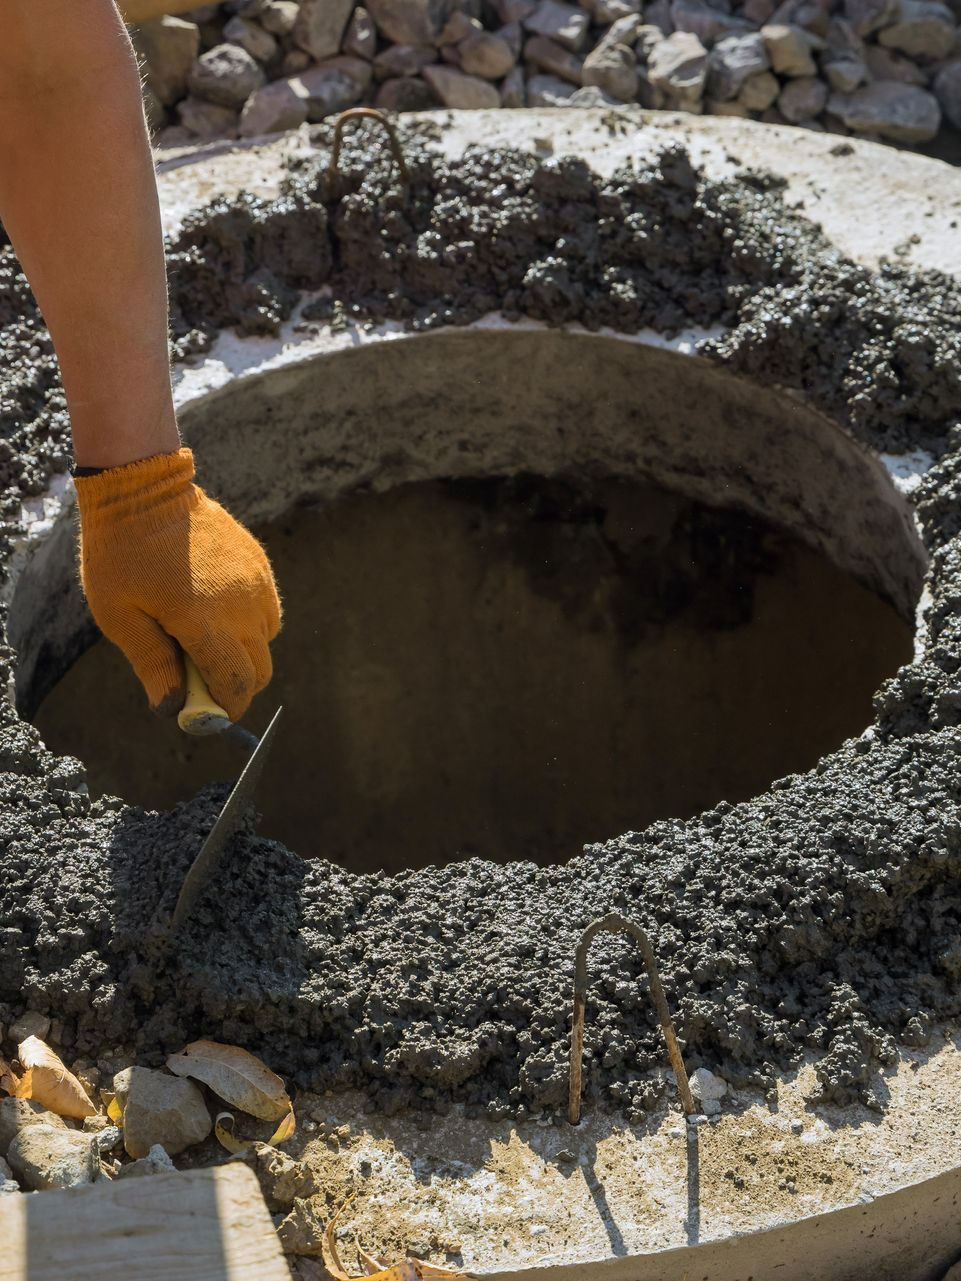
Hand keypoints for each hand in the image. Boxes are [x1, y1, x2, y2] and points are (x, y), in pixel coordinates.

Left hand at [75, 448, 280, 720]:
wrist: (144, 487)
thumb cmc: (121, 553)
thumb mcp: (119, 615)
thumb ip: (152, 664)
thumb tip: (173, 708)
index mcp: (204, 621)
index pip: (236, 685)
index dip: (226, 708)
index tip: (206, 713)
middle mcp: (241, 605)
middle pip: (260, 669)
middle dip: (236, 685)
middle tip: (200, 679)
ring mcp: (255, 582)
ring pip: (266, 640)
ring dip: (243, 651)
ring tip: (202, 635)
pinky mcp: (259, 564)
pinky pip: (267, 609)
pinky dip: (248, 622)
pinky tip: (214, 607)